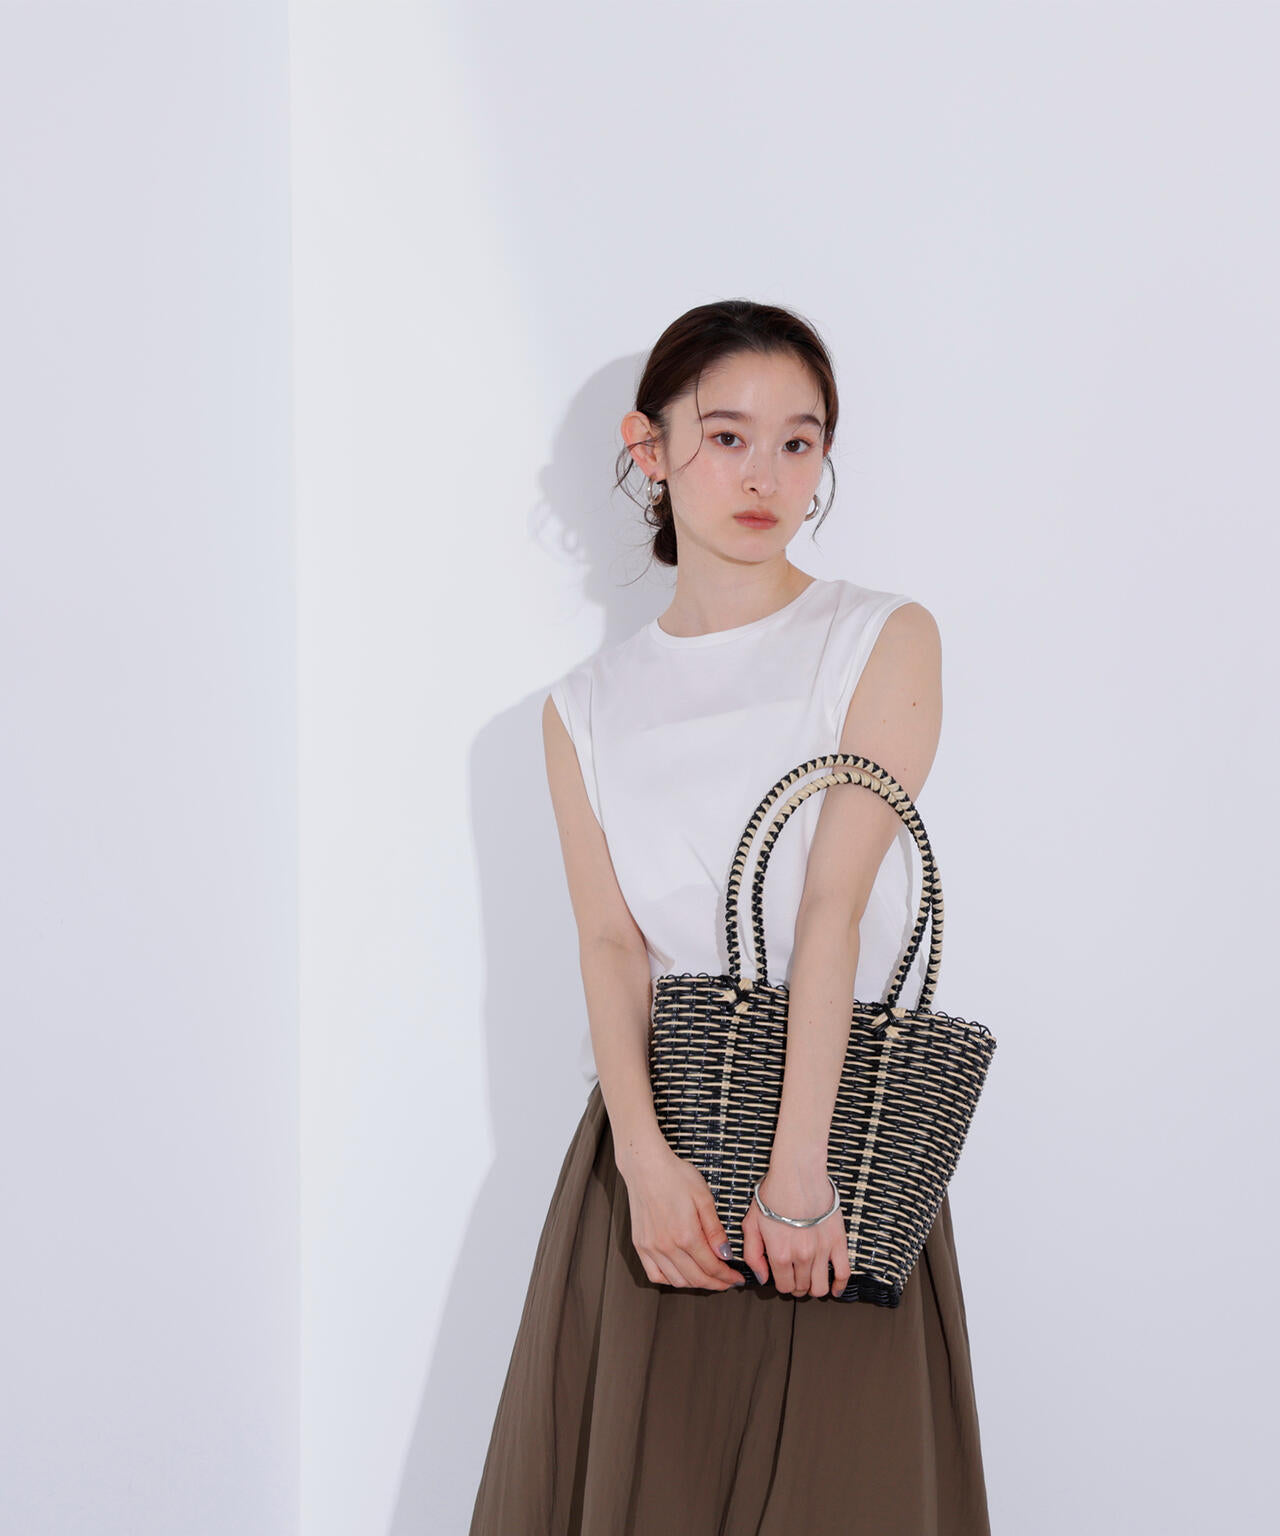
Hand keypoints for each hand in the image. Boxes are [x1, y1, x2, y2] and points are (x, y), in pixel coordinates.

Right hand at [619, 1144, 746, 1291]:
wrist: (646, 1165)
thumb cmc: (675, 1176)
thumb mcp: (704, 1198)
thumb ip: (715, 1230)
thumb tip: (725, 1255)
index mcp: (686, 1234)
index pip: (712, 1267)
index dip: (727, 1276)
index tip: (736, 1278)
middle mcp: (667, 1245)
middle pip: (696, 1278)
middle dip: (716, 1283)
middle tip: (726, 1281)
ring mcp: (651, 1247)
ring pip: (676, 1281)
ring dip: (695, 1284)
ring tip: (707, 1278)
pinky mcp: (640, 1245)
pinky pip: (655, 1275)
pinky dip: (670, 1280)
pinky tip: (681, 1274)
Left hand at [740, 1161, 849, 1297]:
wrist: (797, 1174)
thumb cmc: (773, 1194)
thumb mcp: (752, 1223)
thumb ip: (753, 1255)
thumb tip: (762, 1278)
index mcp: (780, 1254)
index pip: (783, 1286)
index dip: (782, 1284)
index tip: (782, 1277)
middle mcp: (801, 1257)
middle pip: (801, 1288)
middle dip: (797, 1286)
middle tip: (795, 1276)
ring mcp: (821, 1251)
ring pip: (821, 1287)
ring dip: (815, 1288)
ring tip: (811, 1280)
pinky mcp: (837, 1241)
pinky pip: (843, 1272)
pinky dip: (840, 1285)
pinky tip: (835, 1288)